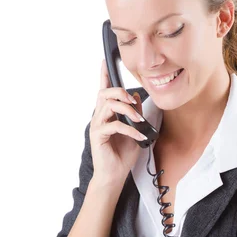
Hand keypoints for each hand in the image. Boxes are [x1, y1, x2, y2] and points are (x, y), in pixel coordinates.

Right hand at [89, 59, 145, 186]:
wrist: (115, 175)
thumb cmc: (123, 154)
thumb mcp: (135, 130)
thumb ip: (135, 114)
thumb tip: (135, 97)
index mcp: (107, 113)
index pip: (104, 90)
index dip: (104, 75)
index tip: (105, 61)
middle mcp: (99, 116)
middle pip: (105, 93)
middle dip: (119, 92)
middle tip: (131, 100)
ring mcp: (97, 126)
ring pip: (108, 105)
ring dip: (127, 110)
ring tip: (138, 120)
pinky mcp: (98, 136)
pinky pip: (114, 126)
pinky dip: (130, 130)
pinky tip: (139, 136)